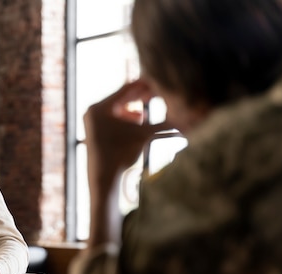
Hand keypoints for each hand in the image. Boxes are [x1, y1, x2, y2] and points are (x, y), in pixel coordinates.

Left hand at [84, 79, 172, 246]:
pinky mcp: (92, 130)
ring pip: (117, 107)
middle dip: (141, 98)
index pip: (127, 88)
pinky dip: (125, 118)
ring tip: (145, 114)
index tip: (160, 84)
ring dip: (134, 109)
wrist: (104, 180)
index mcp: (100, 107)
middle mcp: (92, 111)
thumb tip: (191, 118)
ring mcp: (90, 121)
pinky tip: (138, 121)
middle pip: (121, 97)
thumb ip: (165, 123)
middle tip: (157, 95)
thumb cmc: (123, 157)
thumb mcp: (144, 136)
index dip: (145, 86)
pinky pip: (111, 117)